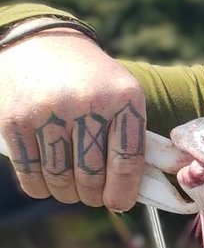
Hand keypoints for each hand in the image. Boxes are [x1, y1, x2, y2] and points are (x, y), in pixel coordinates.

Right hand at [0, 25, 147, 210]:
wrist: (40, 43)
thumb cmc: (91, 80)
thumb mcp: (123, 94)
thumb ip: (133, 137)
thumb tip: (143, 190)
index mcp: (124, 98)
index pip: (128, 161)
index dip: (123, 192)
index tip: (118, 204)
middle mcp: (87, 104)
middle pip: (92, 174)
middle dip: (94, 195)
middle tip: (93, 196)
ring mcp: (48, 111)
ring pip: (61, 178)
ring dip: (67, 193)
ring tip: (71, 190)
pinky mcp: (15, 119)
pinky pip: (30, 172)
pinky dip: (39, 188)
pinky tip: (46, 185)